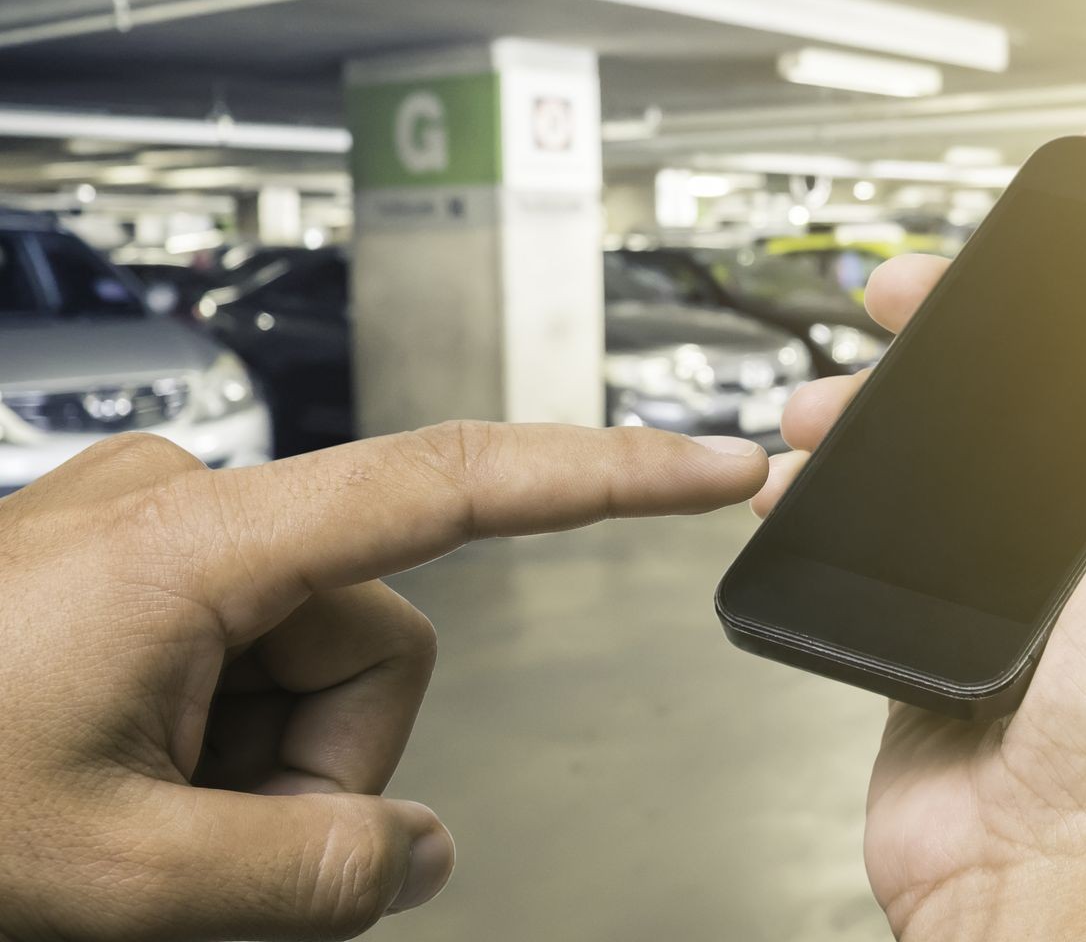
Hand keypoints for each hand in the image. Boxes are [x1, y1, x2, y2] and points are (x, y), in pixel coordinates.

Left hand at [0, 422, 765, 939]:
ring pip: (302, 669)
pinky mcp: (116, 572)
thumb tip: (416, 854)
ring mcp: (145, 538)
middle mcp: (185, 507)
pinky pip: (233, 660)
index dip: (610, 475)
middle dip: (317, 772)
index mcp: (200, 542)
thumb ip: (299, 878)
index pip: (460, 481)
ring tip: (133, 838)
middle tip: (200, 865)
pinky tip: (114, 794)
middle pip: (372, 646)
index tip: (716, 466)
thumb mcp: (109, 876)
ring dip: (254, 773)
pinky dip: (208, 749)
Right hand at [753, 113, 1085, 940]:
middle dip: (987, 314)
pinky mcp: (973, 604)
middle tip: (922, 283)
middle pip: (1068, 371)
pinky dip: (859, 472)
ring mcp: (1056, 564)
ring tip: (841, 388)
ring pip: (976, 432)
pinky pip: (913, 507)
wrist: (1025, 861)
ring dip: (901, 391)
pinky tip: (819, 462)